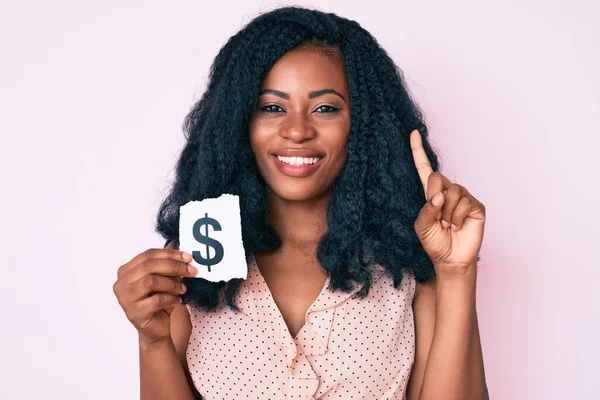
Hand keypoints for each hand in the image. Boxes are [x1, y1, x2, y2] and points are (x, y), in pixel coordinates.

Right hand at [113, 244, 196, 345]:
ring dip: (172, 284)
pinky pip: (155, 300)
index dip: (170, 254)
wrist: (156, 328)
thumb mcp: (165, 278)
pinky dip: (171, 299)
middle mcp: (121, 283)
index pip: (148, 255)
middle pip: (149, 266)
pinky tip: (177, 301)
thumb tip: (178, 242)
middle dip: (174, 266)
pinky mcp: (134, 314)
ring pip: (151, 282)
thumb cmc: (159, 301)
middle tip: (191, 270)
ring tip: (183, 289)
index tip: (188, 257)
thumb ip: (167, 262)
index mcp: (126, 270)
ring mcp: (125, 299)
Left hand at [410, 129, 485, 276]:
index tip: (413, 133)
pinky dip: (457, 216)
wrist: (450, 259)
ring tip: (449, 224)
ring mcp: (463, 197)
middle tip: (437, 216)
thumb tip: (438, 196)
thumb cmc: (435, 243)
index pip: (424, 169)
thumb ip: (425, 210)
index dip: (418, 152)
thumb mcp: (421, 227)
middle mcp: (448, 191)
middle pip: (437, 177)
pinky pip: (464, 203)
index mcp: (431, 194)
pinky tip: (458, 225)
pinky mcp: (475, 206)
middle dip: (433, 196)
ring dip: (447, 212)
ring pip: (452, 191)